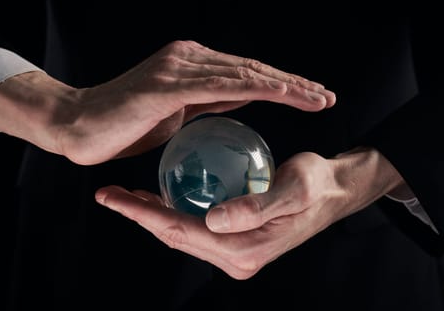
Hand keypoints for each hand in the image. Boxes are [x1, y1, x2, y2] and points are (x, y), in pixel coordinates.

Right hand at [0, 40, 334, 164]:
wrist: (78, 125)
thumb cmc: (124, 124)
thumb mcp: (176, 112)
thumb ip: (206, 100)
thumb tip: (240, 98)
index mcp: (190, 64)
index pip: (244, 73)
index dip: (280, 83)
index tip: (309, 96)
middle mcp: (188, 57)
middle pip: (252, 69)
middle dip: (293, 83)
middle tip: (325, 96)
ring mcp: (179, 67)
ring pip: (245, 74)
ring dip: (287, 85)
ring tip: (318, 98)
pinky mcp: (170, 84)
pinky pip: (224, 86)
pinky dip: (260, 88)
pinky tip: (286, 93)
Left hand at [95, 147, 404, 279]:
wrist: (334, 192)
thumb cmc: (316, 185)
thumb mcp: (292, 189)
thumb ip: (254, 208)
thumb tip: (212, 221)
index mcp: (243, 251)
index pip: (180, 232)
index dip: (142, 214)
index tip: (113, 196)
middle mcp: (235, 259)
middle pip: (174, 237)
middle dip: (138, 216)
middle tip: (108, 194)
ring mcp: (234, 251)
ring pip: (181, 234)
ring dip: (152, 215)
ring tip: (125, 195)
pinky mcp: (236, 240)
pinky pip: (195, 227)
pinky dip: (173, 211)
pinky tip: (161, 194)